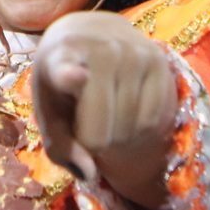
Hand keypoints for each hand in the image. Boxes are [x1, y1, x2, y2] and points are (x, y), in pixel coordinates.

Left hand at [31, 11, 176, 207]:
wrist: (92, 36)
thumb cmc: (64, 86)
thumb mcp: (50, 113)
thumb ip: (61, 148)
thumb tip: (90, 174)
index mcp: (60, 59)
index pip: (66, 71)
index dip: (69, 77)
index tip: (78, 77)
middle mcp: (100, 51)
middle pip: (100, 132)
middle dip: (92, 141)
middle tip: (85, 120)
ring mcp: (133, 53)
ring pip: (129, 129)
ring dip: (116, 137)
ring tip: (106, 112)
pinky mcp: (159, 61)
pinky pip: (152, 121)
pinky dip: (137, 129)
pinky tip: (126, 110)